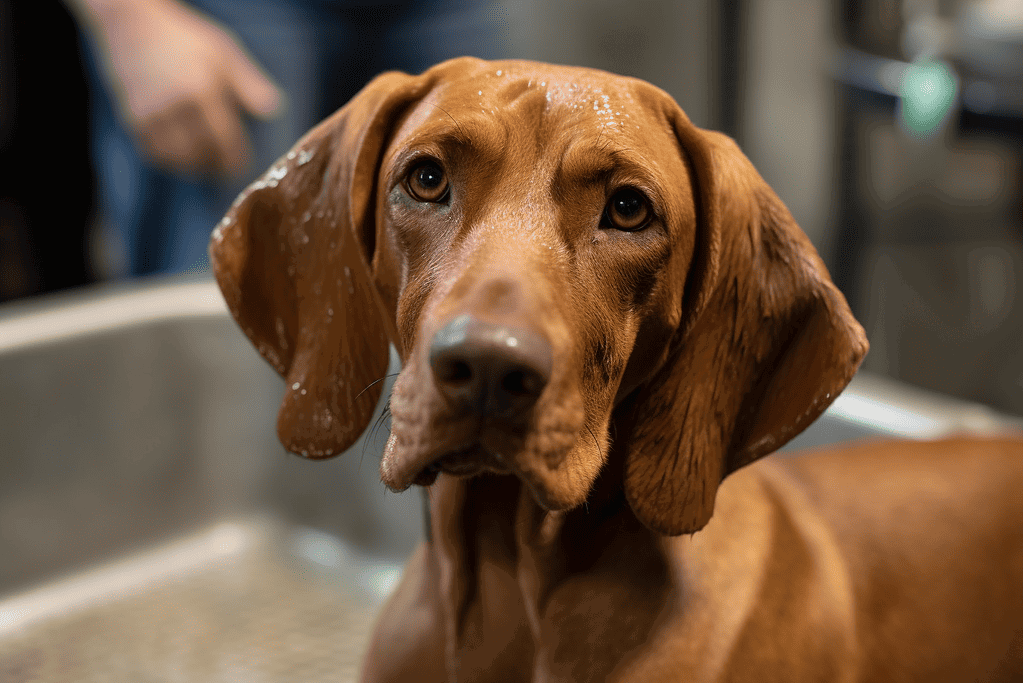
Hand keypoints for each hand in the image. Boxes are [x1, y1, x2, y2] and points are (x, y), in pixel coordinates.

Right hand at [71, 0, 282, 176]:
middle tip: (225, 169)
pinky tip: (181, 155)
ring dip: (194, 166)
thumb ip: (249, 83)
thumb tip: (274, 110)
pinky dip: (170, 160)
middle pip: (201, 152)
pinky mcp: (133, 118)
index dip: (235, 158)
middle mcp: (175, 104)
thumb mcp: (224, 52)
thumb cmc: (185, 39)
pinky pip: (154, 153)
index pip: (225, 138)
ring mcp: (151, 113)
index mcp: (202, 89)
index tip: (242, 166)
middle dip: (216, 166)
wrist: (133, 25)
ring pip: (177, 157)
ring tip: (205, 163)